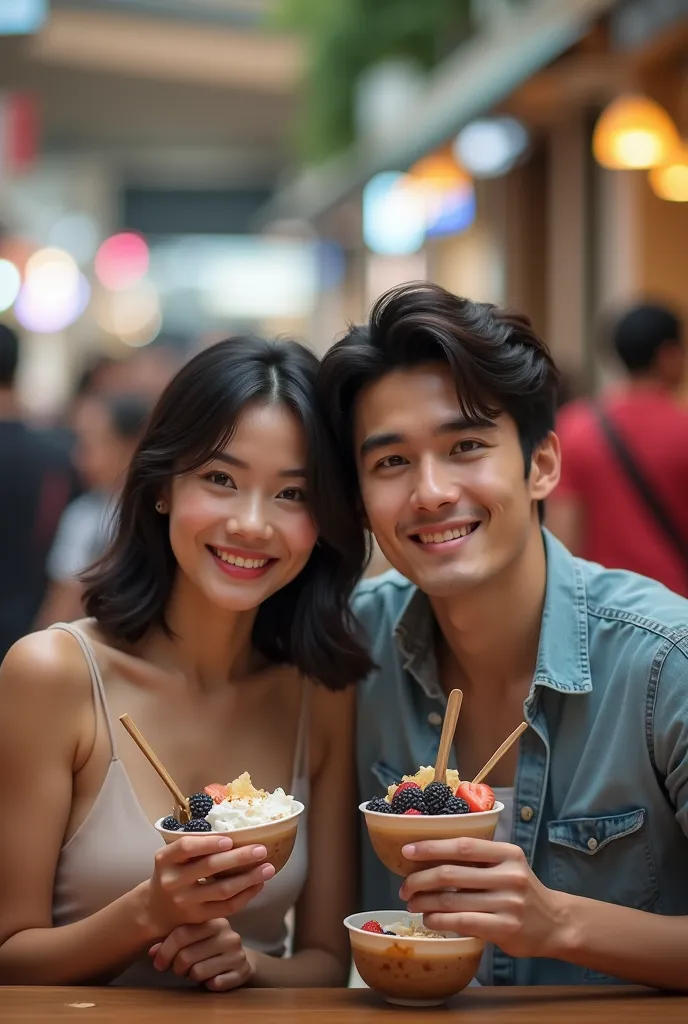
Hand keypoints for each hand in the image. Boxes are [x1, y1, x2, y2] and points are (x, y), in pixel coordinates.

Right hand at [141, 835, 274, 938]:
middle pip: (209, 868)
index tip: (229, 839)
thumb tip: (236, 830)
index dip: (208, 843)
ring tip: (268, 868)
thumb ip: (195, 846)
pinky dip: (245, 896)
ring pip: (222, 890)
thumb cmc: (173, 873)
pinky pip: (227, 907)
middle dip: (238, 858)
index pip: (186, 847)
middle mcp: (173, 881)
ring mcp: (186, 902)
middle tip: (261, 849)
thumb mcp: (173, 857)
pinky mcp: (199, 917)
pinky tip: (258, 884)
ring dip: (248, 878)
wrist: (156, 909)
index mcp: (166, 859)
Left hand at [148, 918, 252, 990]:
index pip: (181, 933)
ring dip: (191, 976)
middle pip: (186, 955)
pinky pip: (216, 983)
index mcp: (213, 920)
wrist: (238, 960)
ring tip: (195, 971)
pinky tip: (210, 980)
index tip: (157, 963)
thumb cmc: (208, 948)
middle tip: (179, 969)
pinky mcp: (242, 971)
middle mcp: (227, 933)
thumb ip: (171, 942)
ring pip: (198, 971)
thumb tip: (151, 952)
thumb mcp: (192, 940)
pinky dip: (209, 984)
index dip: (165, 951)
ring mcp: (237, 952)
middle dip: (176, 967)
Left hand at [399, 837, 569, 958]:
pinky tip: (429, 920)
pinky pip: (462, 922)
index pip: (463, 846)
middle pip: (452, 874)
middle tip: (404, 886)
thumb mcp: (508, 866)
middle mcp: (510, 875)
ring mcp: (508, 903)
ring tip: (412, 904)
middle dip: (421, 879)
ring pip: (452, 901)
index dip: (431, 847)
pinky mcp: (505, 928)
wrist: (555, 923)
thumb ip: (479, 860)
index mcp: (508, 853)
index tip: (407, 851)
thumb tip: (430, 856)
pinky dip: (439, 921)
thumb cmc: (522, 891)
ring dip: (424, 903)